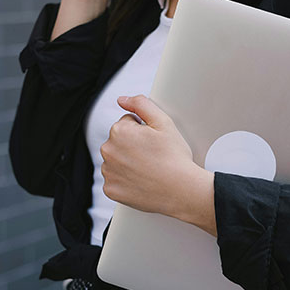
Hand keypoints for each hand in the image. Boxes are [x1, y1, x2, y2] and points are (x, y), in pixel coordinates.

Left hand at [100, 95, 216, 235]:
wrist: (182, 190)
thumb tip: (122, 99)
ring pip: (116, 160)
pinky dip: (125, 181)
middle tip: (153, 156)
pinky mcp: (111, 190)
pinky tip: (142, 181)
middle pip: (119, 142)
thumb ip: (141, 104)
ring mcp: (108, 172)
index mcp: (119, 131)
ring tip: (148, 169)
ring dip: (127, 162)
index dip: (143, 131)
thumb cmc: (175, 157)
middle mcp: (108, 151)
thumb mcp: (163, 122)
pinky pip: (115, 180)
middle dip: (133, 145)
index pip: (127, 123)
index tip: (154, 142)